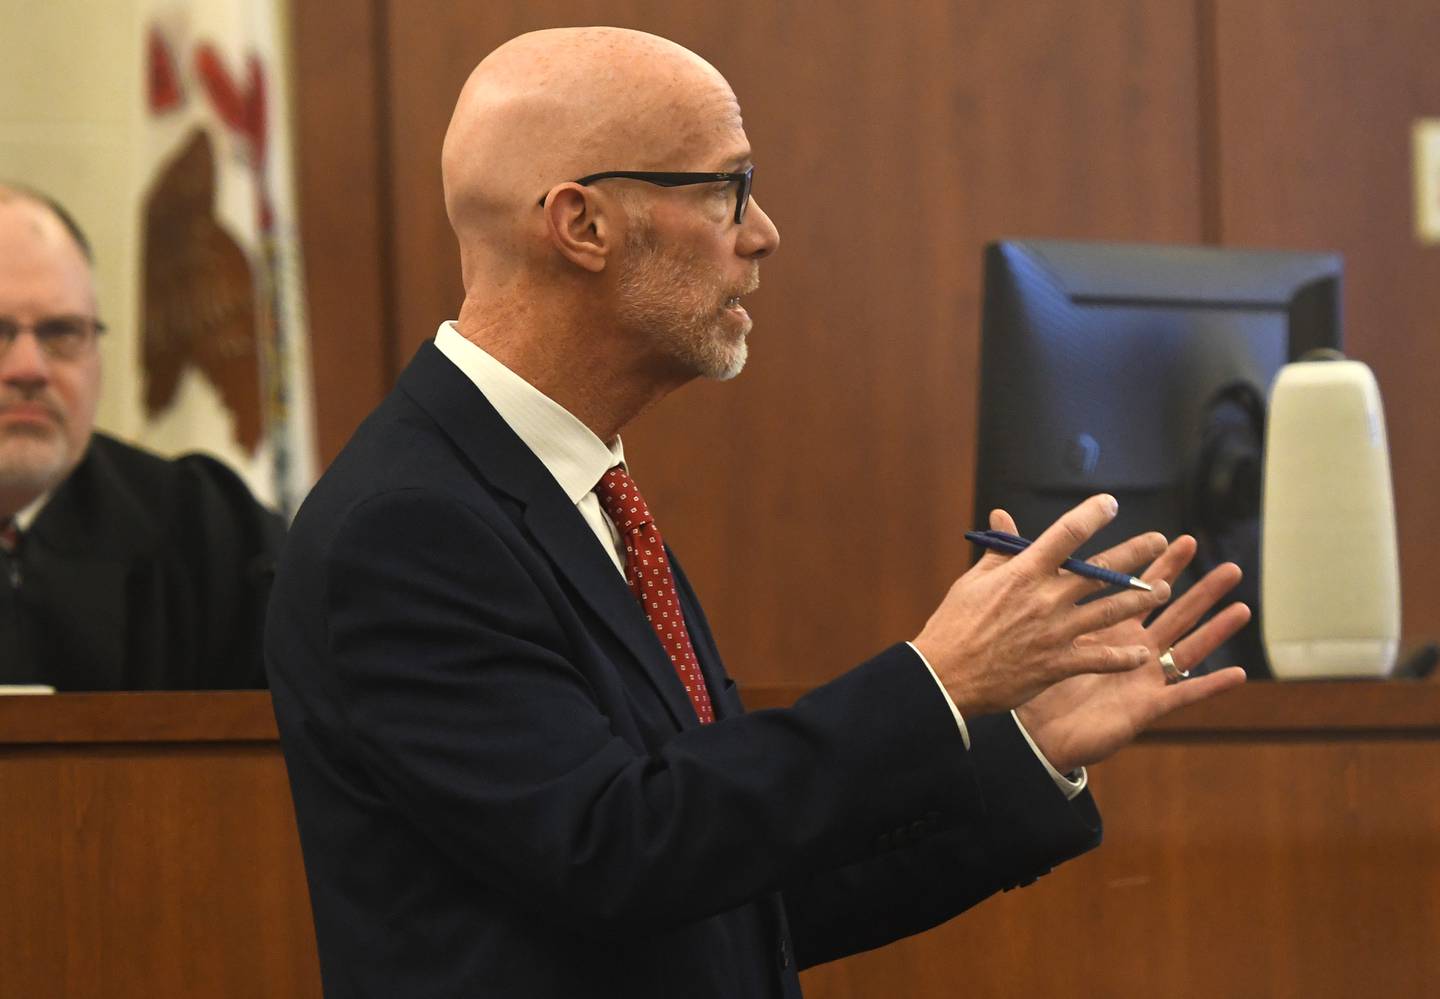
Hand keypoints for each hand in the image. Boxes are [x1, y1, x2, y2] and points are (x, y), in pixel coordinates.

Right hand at [913, 494, 1173, 717]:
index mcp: (1023, 572)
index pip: (1065, 534)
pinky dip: (1123, 657)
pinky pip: (1100, 658)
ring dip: (1140, 599)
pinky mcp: (1057, 664)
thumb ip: (999, 550)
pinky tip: (1143, 653)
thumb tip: (1002, 515)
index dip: (1092, 514)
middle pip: (1101, 571)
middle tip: (1160, 542)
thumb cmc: (955, 625)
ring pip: (1110, 611)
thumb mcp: (973, 581)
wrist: (947, 677)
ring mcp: (1055, 632)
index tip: (1110, 503)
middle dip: (1136, 553)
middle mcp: (1045, 598)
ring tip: (1163, 590)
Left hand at [1011, 511, 1250, 772]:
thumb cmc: (1029, 677)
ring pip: (1187, 648)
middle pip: (1173, 613)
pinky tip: (1238, 674)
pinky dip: (1210, 685)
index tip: (1173, 538)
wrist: (1029, 731)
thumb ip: (1022, 571)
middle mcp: (1131, 648)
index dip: (1157, 565)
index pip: (1136, 589)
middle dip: (1200, 590)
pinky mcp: (1144, 706)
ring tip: (1242, 607)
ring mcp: (1142, 677)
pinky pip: (1183, 695)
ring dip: (1215, 629)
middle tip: (1228, 566)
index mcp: (1106, 627)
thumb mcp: (1027, 621)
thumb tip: (999, 521)